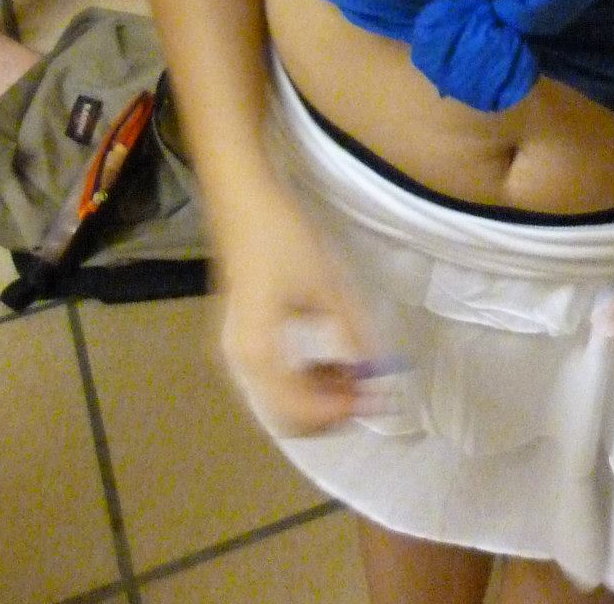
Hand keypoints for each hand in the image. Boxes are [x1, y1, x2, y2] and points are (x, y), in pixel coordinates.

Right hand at [215, 176, 380, 435]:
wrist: (243, 198)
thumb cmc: (284, 237)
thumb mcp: (327, 285)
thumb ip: (351, 333)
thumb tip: (374, 371)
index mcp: (258, 354)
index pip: (299, 412)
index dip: (340, 413)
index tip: (377, 399)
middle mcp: (240, 363)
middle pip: (286, 417)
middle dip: (329, 412)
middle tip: (369, 393)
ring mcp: (236, 350)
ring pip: (279, 400)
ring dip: (318, 397)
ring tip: (355, 375)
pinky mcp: (241, 336)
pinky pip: (273, 378)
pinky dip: (303, 380)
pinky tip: (330, 361)